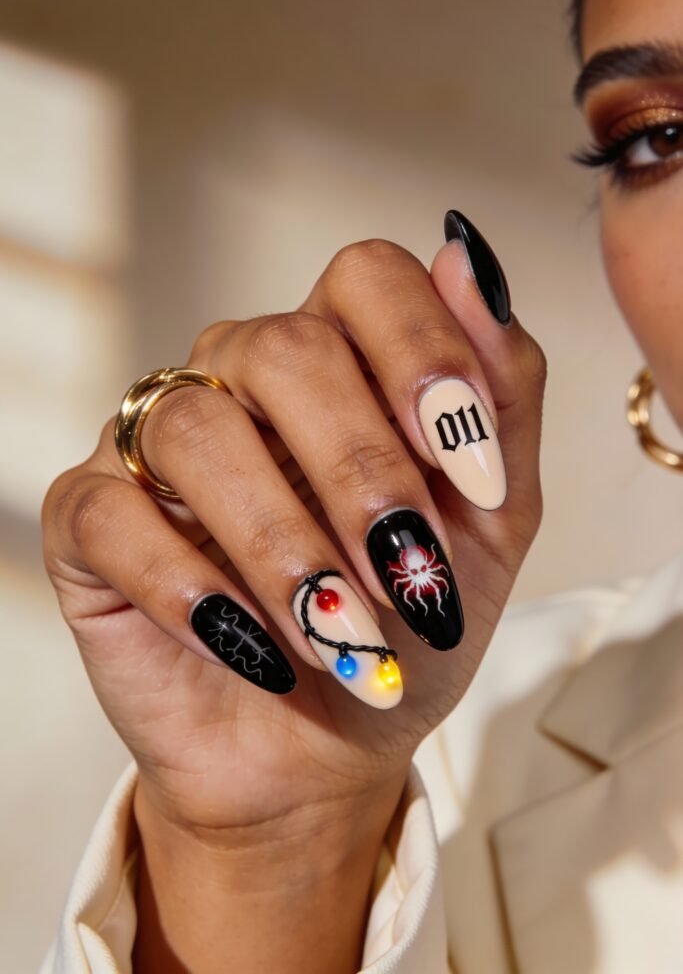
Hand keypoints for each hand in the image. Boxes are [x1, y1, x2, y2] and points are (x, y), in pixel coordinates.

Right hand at [42, 229, 545, 972]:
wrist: (331, 750)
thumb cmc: (410, 625)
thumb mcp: (490, 522)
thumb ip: (499, 395)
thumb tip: (466, 257)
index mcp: (341, 362)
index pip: (368, 276)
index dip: (425, 356)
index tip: (476, 475)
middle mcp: (240, 381)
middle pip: (283, 346)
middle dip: (361, 472)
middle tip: (411, 576)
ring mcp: (157, 443)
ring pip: (196, 428)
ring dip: (283, 546)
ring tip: (339, 635)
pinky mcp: (92, 518)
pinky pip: (111, 512)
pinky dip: (190, 588)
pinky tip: (253, 649)